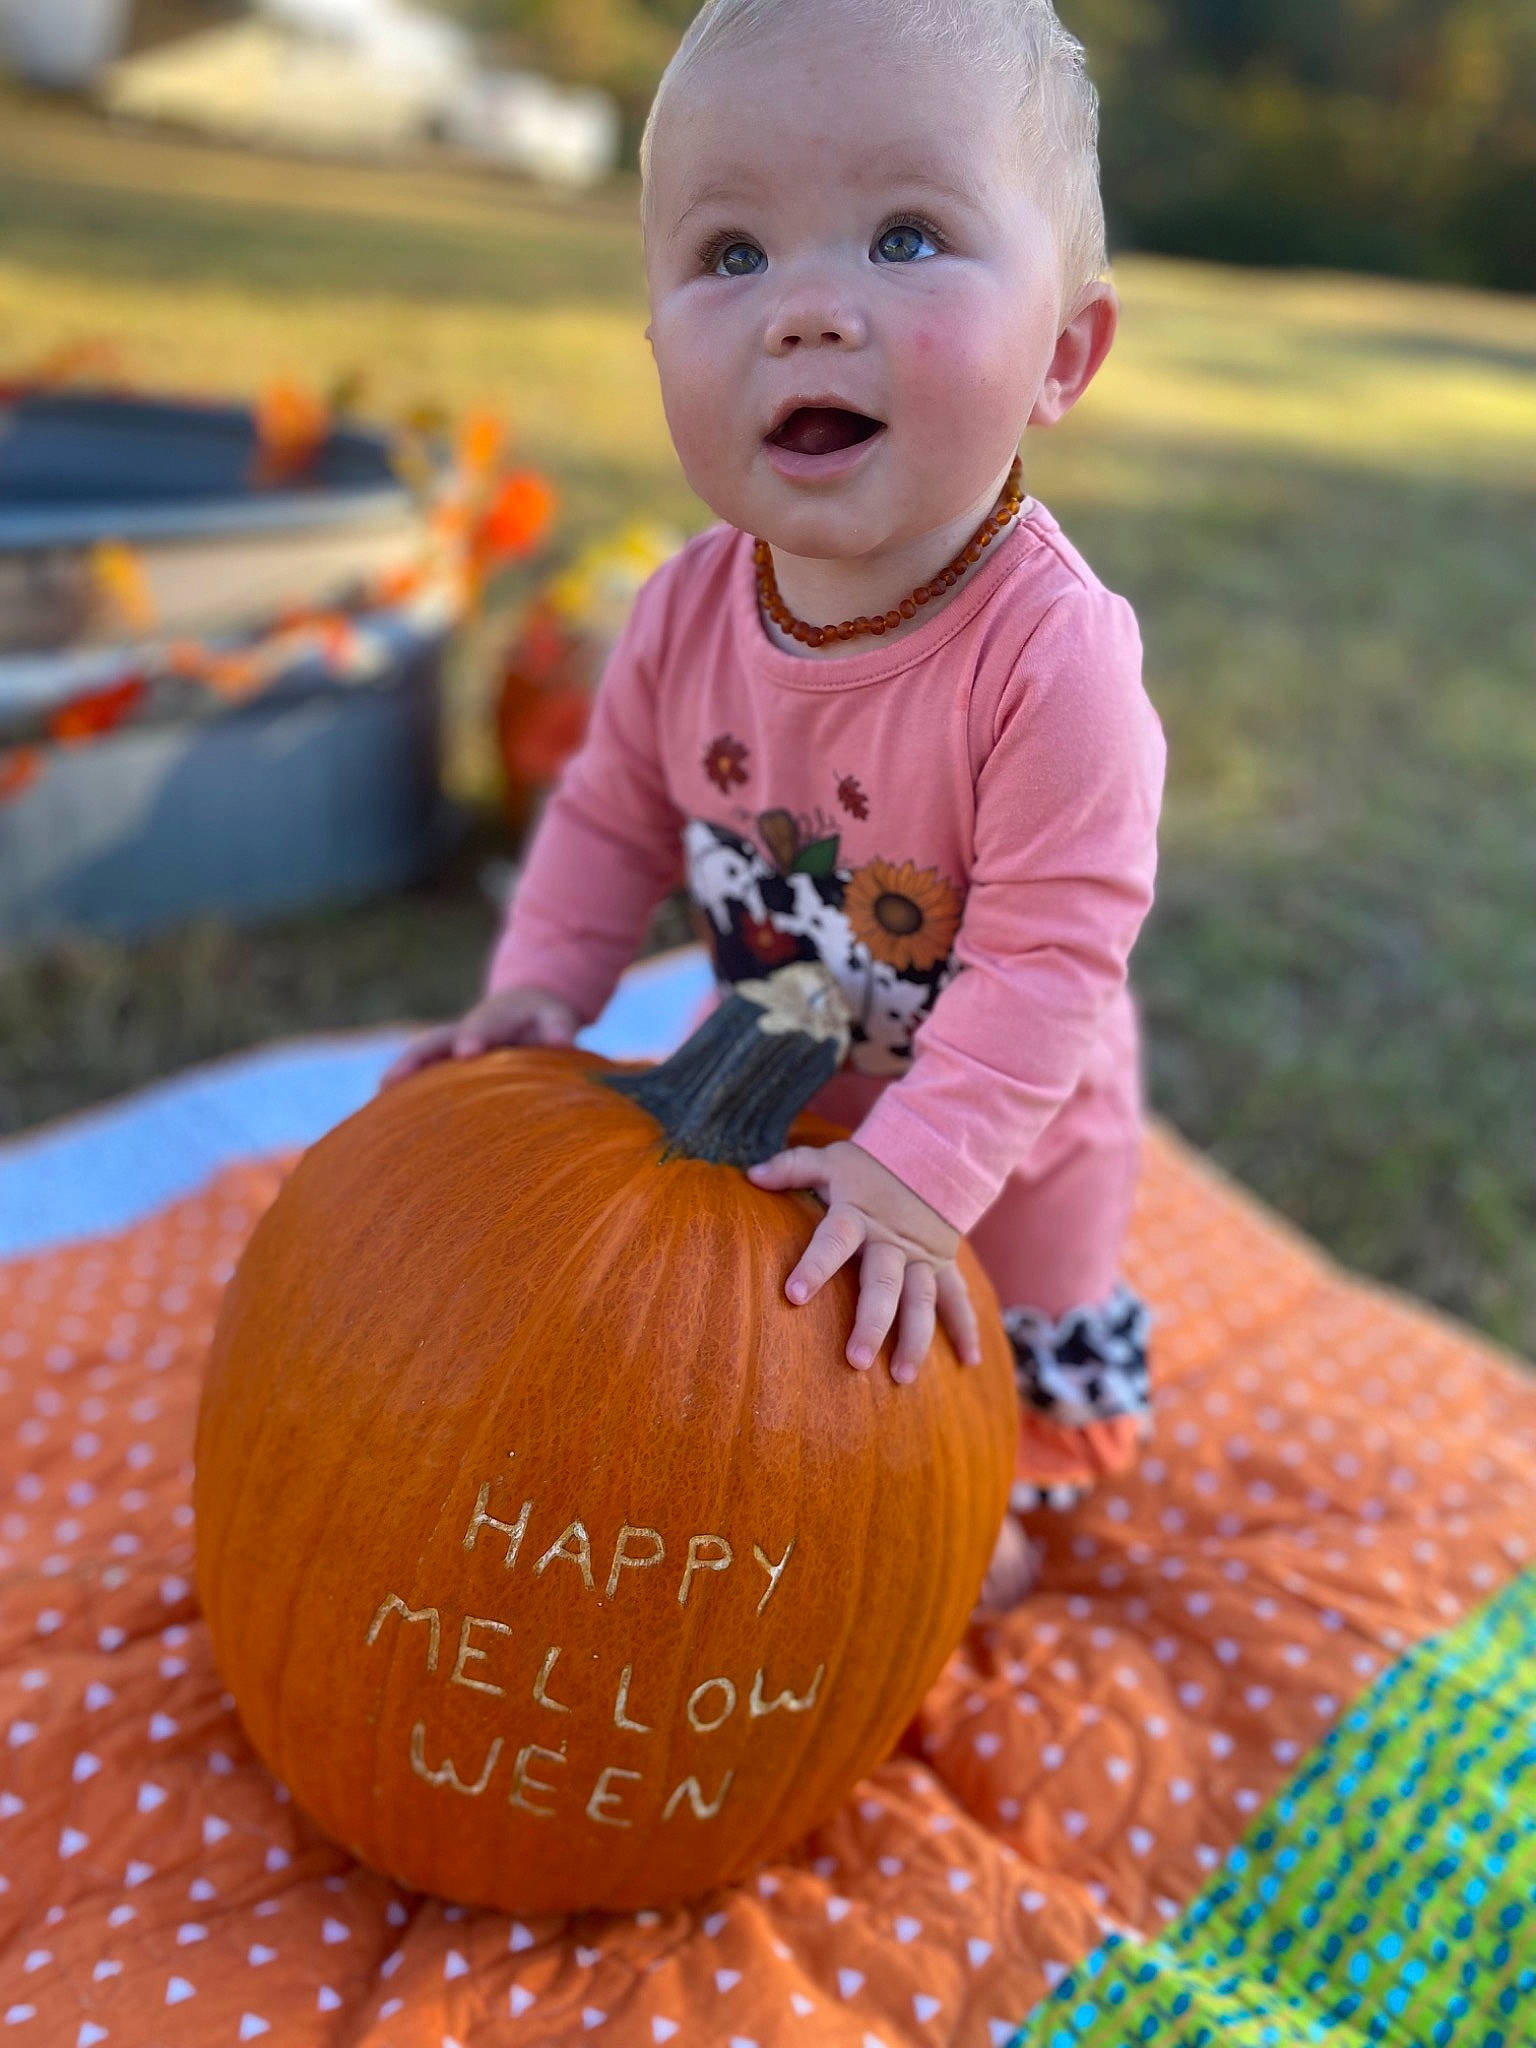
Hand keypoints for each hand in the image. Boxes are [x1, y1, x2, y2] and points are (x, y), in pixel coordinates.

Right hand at [378, 986, 579, 1089]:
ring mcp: (447, 1050)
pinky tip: (380, 1123)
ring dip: (399, 1078)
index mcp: (493, 1019)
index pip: (483, 1026)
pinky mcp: (442, 1068)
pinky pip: (418, 1080)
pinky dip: (400, 1096)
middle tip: (392, 1081)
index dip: (474, 1037)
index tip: (467, 1051)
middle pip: (433, 1042)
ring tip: (376, 1102)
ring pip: (419, 1061)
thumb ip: (558, 1027)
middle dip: (416, 1060)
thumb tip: (562, 1041)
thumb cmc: (541, 1020)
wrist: (521, 1010)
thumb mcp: (554, 1017)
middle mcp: (462, 1032)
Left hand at [746, 1140, 981, 1383]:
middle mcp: (891, 1242)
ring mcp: (921, 1257)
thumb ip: (792, 1167)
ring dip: (915, 1340)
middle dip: (872, 1322)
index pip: (833, 1241)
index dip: (814, 1265)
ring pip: (921, 1300)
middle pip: (882, 1284)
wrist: (933, 1153)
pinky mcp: (942, 1265)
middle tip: (856, 1361)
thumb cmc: (870, 1164)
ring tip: (902, 1378)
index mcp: (857, 1216)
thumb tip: (752, 1176)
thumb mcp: (831, 1160)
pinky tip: (968, 1363)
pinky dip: (965, 1329)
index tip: (793, 1294)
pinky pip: (957, 1299)